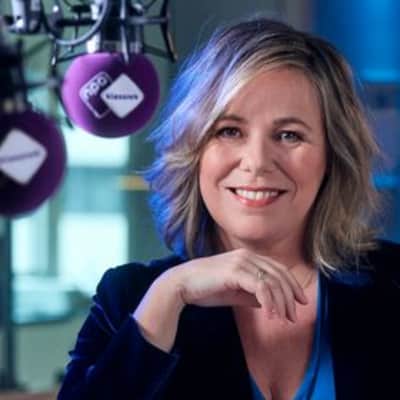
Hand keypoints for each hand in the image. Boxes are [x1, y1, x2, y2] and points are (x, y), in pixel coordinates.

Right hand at [171, 248, 308, 322]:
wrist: (182, 284)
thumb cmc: (206, 288)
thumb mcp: (234, 291)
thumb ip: (252, 294)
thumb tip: (269, 303)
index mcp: (248, 257)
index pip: (278, 269)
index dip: (292, 286)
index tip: (299, 302)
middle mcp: (247, 256)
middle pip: (279, 274)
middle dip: (290, 296)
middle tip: (294, 316)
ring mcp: (241, 262)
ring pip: (272, 281)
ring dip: (281, 302)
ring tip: (283, 319)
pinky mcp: (234, 271)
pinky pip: (260, 287)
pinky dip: (269, 302)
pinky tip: (269, 315)